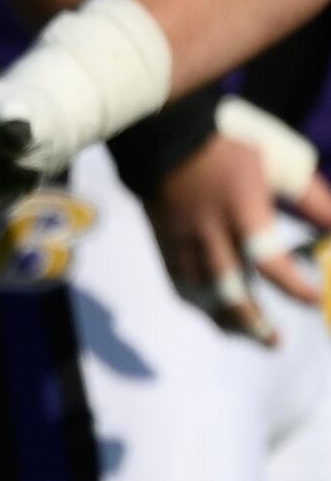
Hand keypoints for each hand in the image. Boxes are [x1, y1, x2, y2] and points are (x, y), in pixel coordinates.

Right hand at [143, 99, 330, 342]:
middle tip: (275, 342)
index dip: (292, 285)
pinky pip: (180, 285)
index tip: (315, 299)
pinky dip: (200, 306)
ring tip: (252, 336)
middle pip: (227, 288)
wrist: (166, 138)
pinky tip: (218, 317)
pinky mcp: (164, 244)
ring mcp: (182, 240)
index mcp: (240, 209)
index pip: (266, 258)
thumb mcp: (280, 166)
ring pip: (201, 294)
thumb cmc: (231, 149)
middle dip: (253, 321)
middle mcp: (208, 231)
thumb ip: (312, 201)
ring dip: (228, 320)